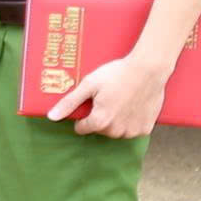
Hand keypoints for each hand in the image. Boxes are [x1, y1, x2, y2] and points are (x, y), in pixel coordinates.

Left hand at [46, 54, 166, 137]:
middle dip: (99, 117)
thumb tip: (51, 117)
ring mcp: (132, 131)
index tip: (91, 102)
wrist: (149, 69)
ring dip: (115, 121)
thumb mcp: (89, 84)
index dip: (83, 115)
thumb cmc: (117, 74)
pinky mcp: (145, 129)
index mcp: (99, 122)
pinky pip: (132, 130)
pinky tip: (132, 105)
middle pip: (99, 129)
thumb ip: (69, 103)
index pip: (81, 128)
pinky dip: (130, 121)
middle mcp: (116, 131)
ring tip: (120, 100)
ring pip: (116, 131)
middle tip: (107, 98)